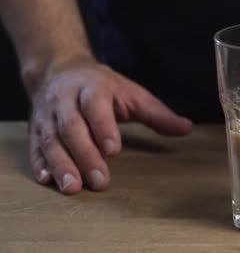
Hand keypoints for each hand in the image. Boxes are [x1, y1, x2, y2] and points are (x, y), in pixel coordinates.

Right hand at [28, 57, 191, 193]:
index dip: (103, 127)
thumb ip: (157, 114)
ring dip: (61, 165)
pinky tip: (47, 180)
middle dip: (85, 155)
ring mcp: (47, 114)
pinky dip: (40, 163)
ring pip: (51, 139)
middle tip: (99, 181)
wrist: (60, 69)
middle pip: (71, 127)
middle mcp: (65, 99)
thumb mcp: (132, 94)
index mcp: (92, 87)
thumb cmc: (104, 87)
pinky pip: (35, 146)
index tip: (114, 151)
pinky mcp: (35, 128)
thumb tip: (187, 128)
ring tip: (72, 188)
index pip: (95, 106)